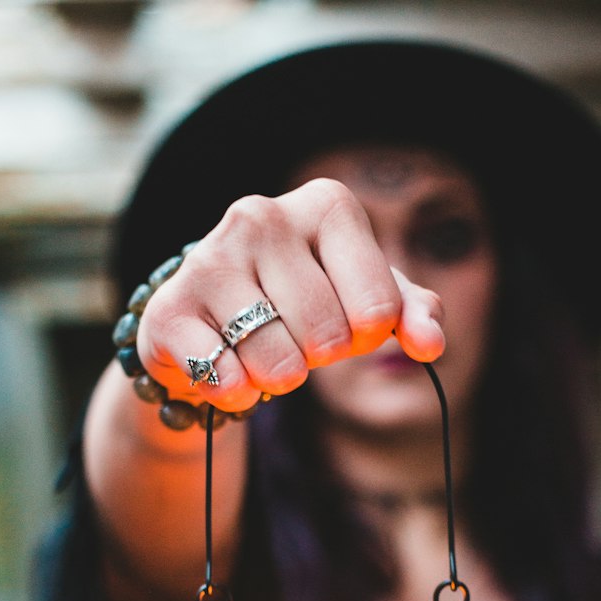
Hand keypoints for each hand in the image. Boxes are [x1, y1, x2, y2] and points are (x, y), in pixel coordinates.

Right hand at [135, 177, 445, 409]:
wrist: (209, 323)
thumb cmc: (300, 303)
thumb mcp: (364, 300)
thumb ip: (411, 313)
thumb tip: (430, 343)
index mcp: (326, 206)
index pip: (378, 309)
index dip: (364, 336)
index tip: (343, 321)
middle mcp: (262, 215)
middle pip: (328, 338)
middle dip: (317, 358)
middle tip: (293, 337)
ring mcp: (209, 257)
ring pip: (279, 363)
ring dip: (276, 379)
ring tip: (258, 352)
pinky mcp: (170, 308)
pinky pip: (227, 379)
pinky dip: (235, 394)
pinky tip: (224, 367)